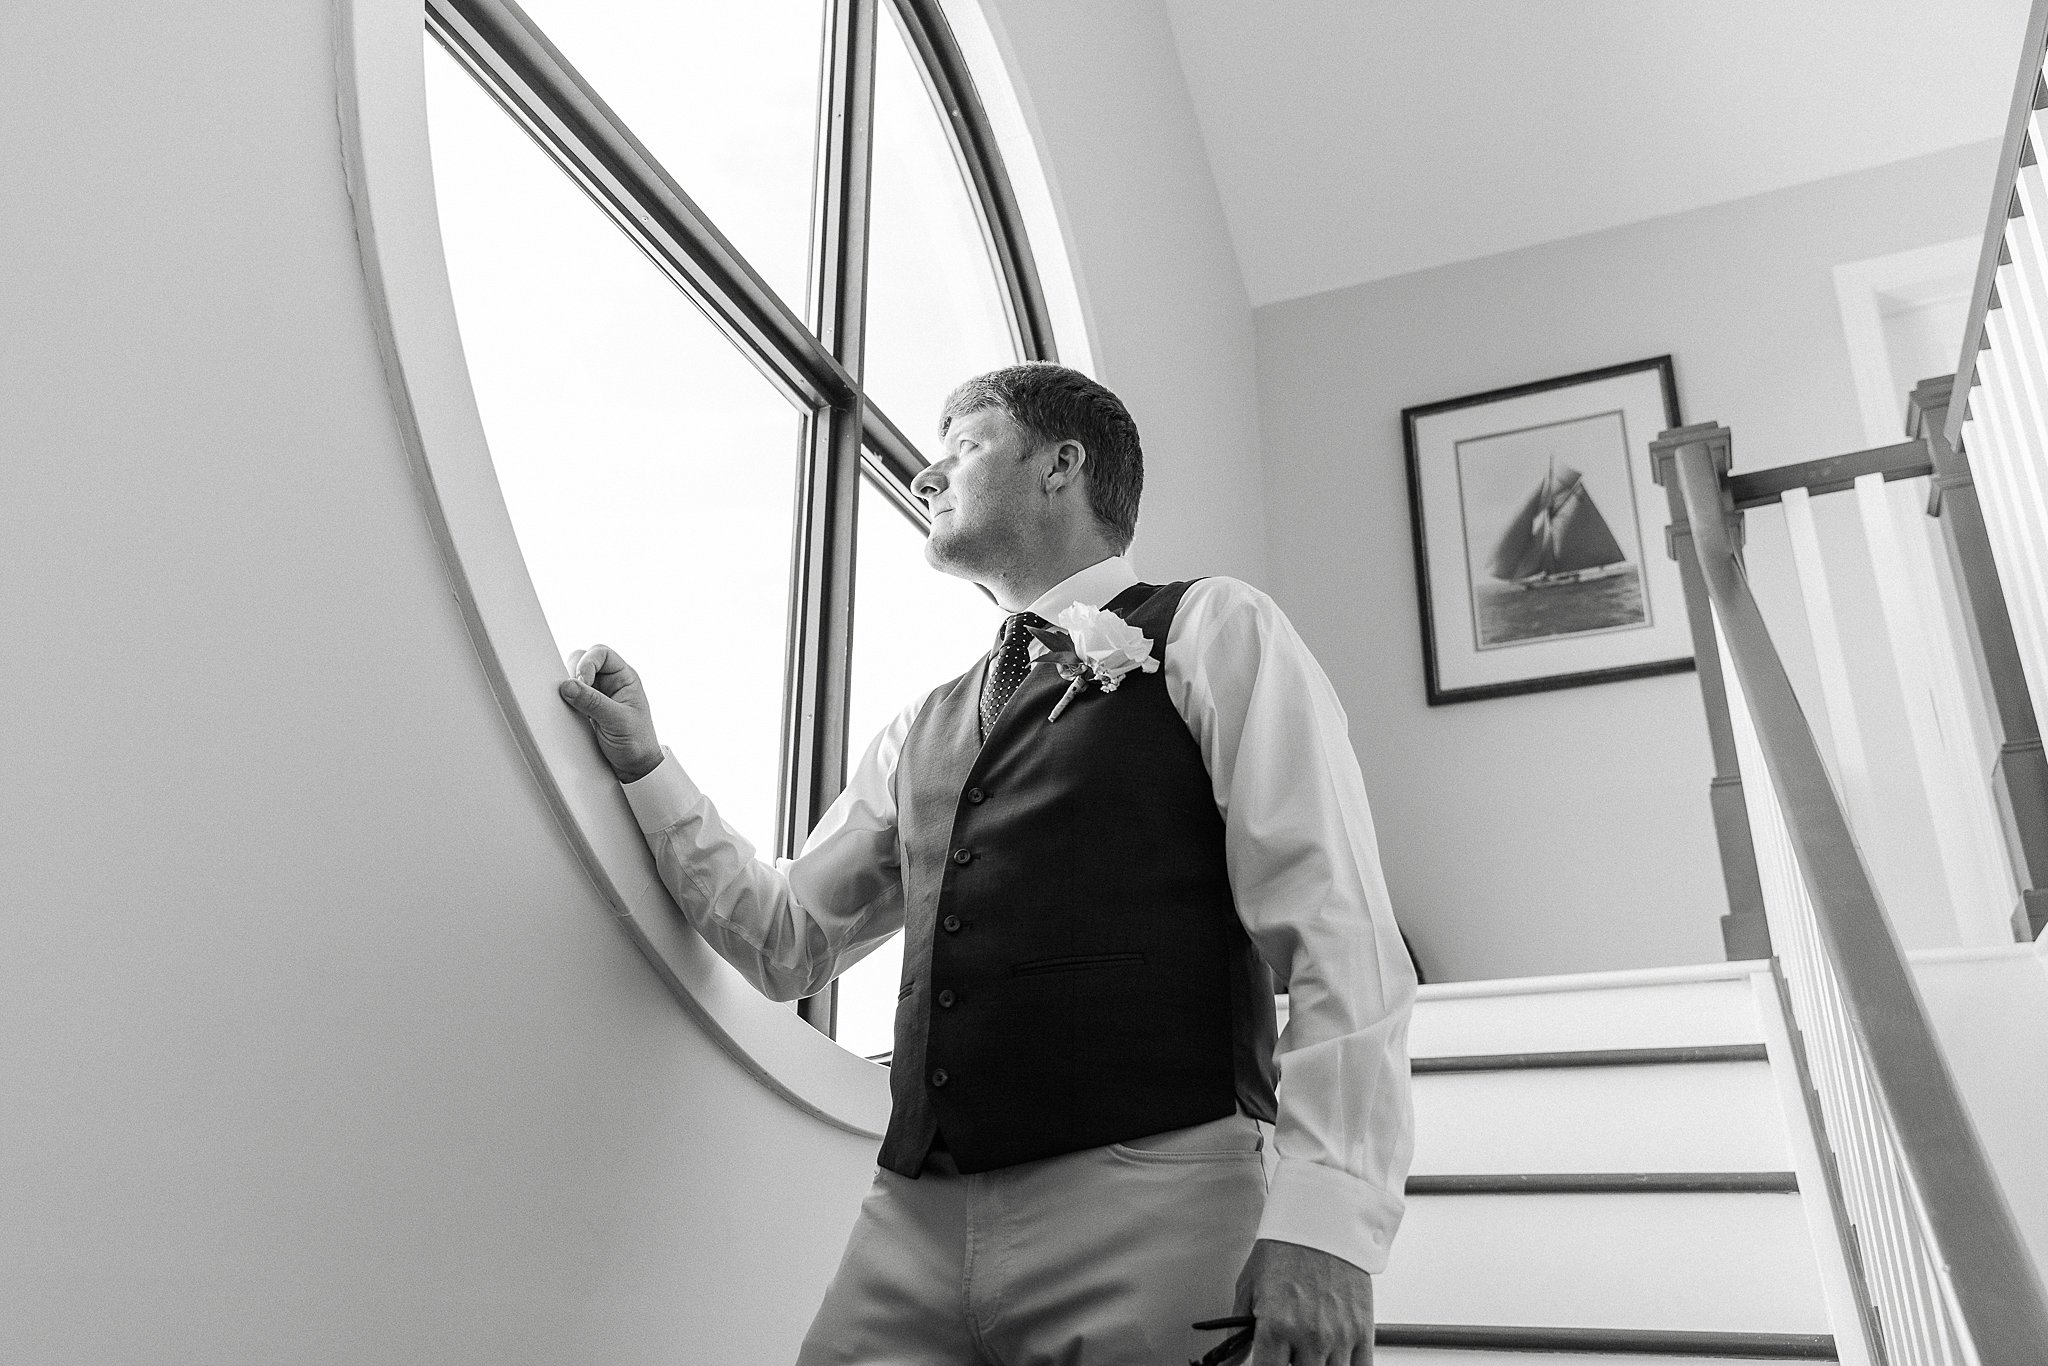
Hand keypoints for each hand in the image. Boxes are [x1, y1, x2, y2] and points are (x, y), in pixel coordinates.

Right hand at [557, 644, 663, 782]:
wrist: (634, 767)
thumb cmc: (637, 742)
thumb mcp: (617, 721)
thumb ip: (593, 702)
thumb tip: (568, 685)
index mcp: (624, 677)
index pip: (602, 654)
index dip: (588, 662)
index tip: (582, 682)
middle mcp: (609, 682)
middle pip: (582, 661)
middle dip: (574, 673)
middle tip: (572, 693)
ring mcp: (595, 695)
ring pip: (572, 678)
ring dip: (568, 687)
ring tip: (571, 704)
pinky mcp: (584, 709)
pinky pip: (569, 696)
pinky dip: (564, 700)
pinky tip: (568, 712)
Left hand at [1233, 1238, 1374, 1364]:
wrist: (1322, 1221)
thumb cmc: (1284, 1249)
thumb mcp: (1249, 1287)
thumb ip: (1238, 1333)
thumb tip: (1231, 1362)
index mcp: (1276, 1326)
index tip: (1265, 1363)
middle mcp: (1309, 1336)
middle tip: (1288, 1353)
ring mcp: (1339, 1337)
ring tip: (1308, 1352)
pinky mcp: (1363, 1331)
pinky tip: (1334, 1361)